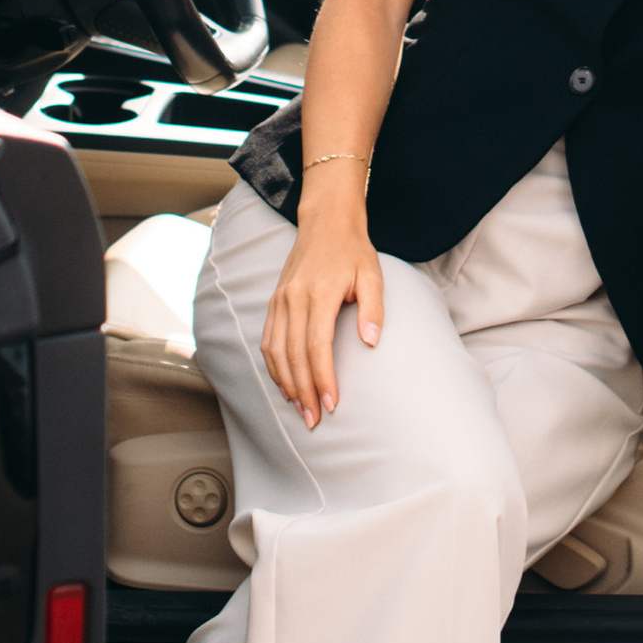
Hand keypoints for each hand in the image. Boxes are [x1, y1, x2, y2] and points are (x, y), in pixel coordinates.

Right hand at [261, 211, 384, 426]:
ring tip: (299, 408)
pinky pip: (268, 340)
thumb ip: (373, 309)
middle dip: (303, 390)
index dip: (323, 378)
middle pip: (293, 354)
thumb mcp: (373, 275)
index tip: (331, 404)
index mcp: (320, 292)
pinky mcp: (275, 301)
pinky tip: (285, 385)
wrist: (326, 223)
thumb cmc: (354, 252)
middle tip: (314, 420)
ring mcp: (281, 299)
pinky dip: (274, 367)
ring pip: (276, 351)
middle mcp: (294, 297)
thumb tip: (370, 343)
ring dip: (286, 383)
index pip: (316, 345)